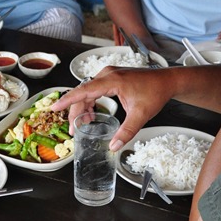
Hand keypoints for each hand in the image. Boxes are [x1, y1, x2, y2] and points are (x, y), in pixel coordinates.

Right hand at [51, 67, 173, 148]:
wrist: (166, 81)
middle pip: (83, 93)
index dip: (67, 100)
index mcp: (112, 80)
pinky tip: (91, 115)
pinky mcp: (111, 78)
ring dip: (82, 108)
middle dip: (76, 111)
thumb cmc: (155, 92)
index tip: (54, 107)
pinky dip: (90, 102)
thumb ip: (126, 131)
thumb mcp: (140, 115)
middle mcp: (107, 74)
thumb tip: (113, 147)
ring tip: (81, 125)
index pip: (83, 90)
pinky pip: (94, 89)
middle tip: (73, 130)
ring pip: (87, 91)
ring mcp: (108, 74)